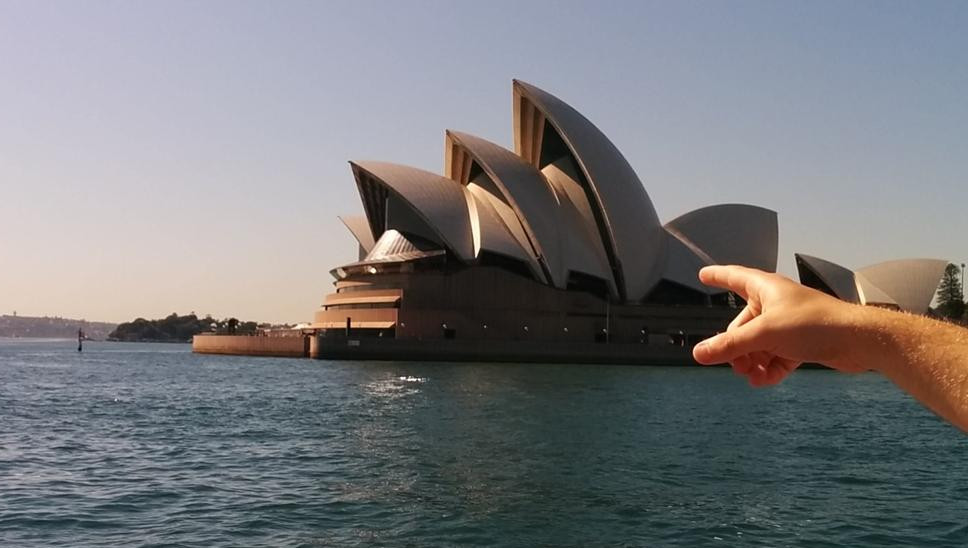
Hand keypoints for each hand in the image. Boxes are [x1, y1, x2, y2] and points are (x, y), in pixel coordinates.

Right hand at [693, 265, 867, 385]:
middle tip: (737, 365)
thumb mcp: (765, 334)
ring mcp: (787, 324)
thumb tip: (699, 353)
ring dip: (752, 363)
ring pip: (757, 345)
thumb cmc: (815, 324)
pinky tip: (765, 381)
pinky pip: (775, 357)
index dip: (717, 276)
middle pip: (741, 326)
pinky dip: (768, 369)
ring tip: (753, 377)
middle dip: (736, 348)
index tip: (703, 275)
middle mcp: (775, 304)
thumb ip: (730, 346)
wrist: (858, 340)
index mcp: (765, 289)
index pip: (734, 277)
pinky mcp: (800, 343)